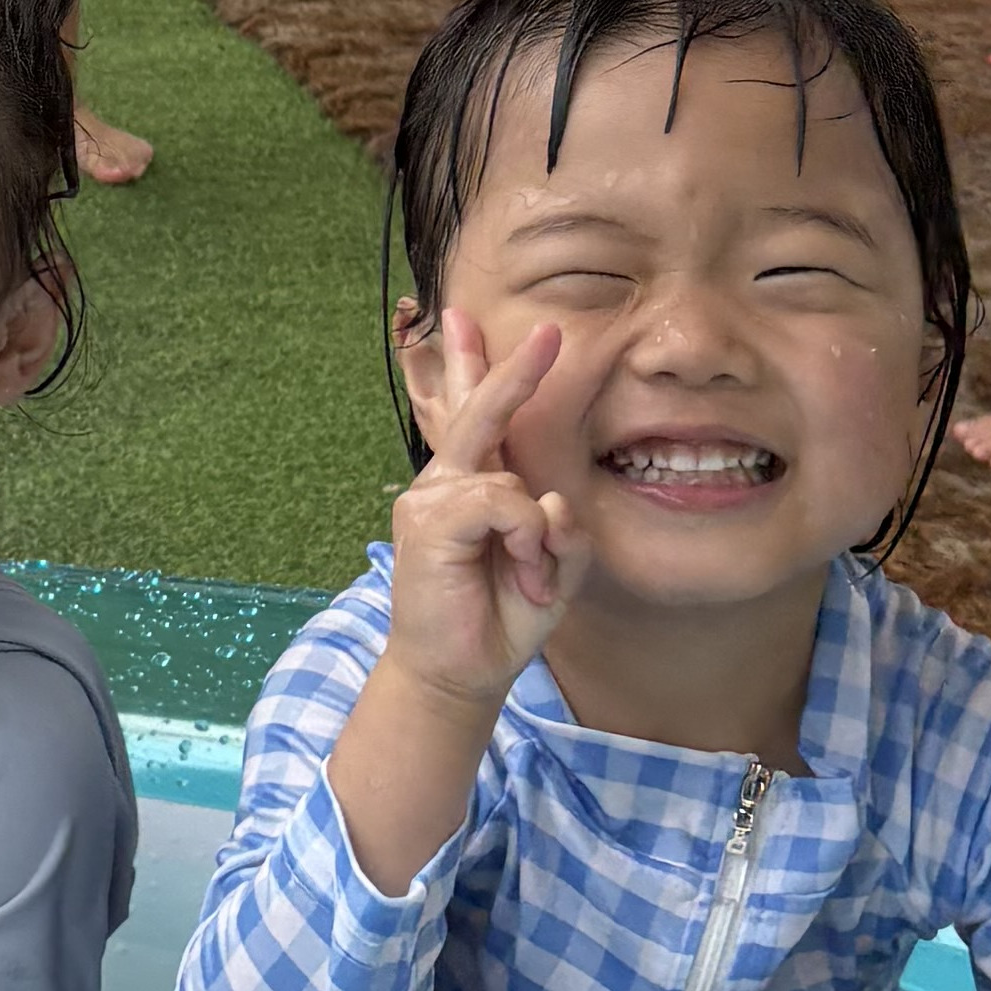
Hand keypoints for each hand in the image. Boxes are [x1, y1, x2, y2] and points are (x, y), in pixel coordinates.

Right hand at [380, 313, 571, 724]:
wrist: (461, 671)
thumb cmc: (502, 615)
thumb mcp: (554, 567)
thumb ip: (562, 528)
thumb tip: (548, 500)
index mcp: (471, 486)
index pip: (472, 415)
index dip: (470, 365)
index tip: (461, 318)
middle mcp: (446, 482)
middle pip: (477, 411)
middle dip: (509, 370)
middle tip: (546, 331)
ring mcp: (430, 497)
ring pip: (509, 478)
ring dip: (534, 536)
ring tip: (526, 577)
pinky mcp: (428, 520)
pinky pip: (501, 501)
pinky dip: (522, 539)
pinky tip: (518, 572)